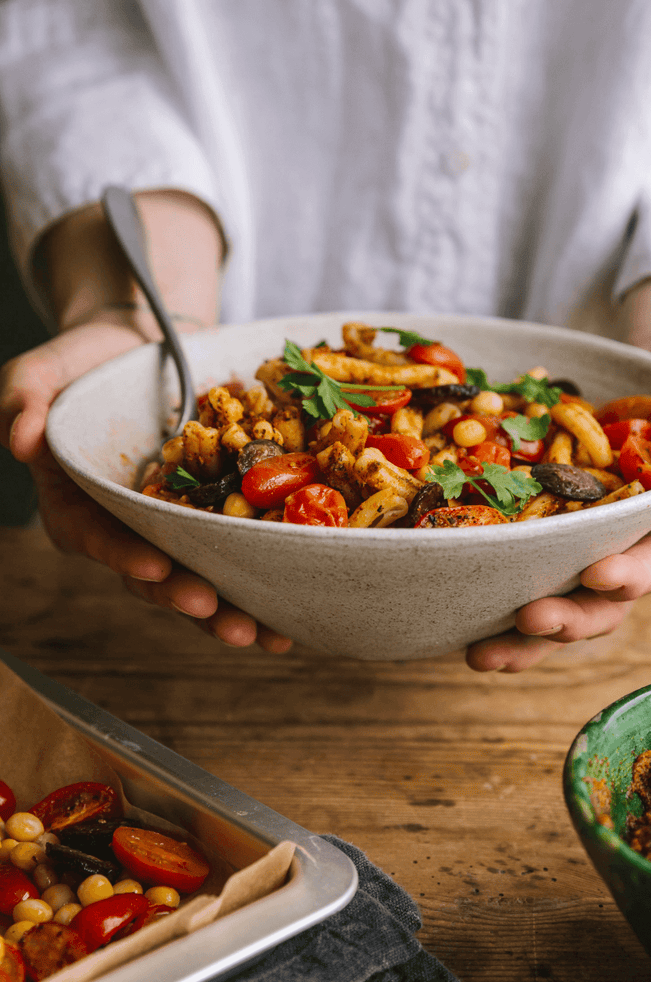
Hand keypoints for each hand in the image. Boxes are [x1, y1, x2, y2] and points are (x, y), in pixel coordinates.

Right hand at [0, 192, 292, 654]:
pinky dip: (262, 577)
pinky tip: (292, 608)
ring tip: (268, 633)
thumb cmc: (83, 363)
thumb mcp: (40, 372)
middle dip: (187, 598)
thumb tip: (19, 440)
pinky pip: (234, 550)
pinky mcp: (211, 515)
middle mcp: (125, 526)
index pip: (95, 536)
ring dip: (231, 611)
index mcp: (78, 503)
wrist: (141, 348)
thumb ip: (22, 400)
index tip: (158, 566)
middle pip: (152, 573)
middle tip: (225, 617)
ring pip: (198, 575)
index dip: (124, 555)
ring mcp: (170, 525)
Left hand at [465, 278, 650, 672]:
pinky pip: (519, 572)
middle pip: (601, 607)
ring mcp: (585, 558)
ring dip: (518, 636)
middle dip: (565, 620)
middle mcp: (633, 564)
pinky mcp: (548, 544)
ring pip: (555, 608)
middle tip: (527, 619)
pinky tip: (453, 608)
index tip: (600, 575)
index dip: (634, 576)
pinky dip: (488, 593)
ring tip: (478, 651)